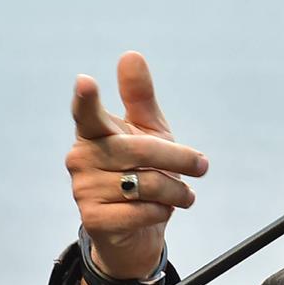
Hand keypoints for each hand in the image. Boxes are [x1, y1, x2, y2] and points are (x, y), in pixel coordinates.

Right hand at [65, 52, 207, 279]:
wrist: (136, 229)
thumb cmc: (143, 171)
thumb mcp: (149, 132)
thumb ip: (139, 97)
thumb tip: (131, 55)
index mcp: (94, 132)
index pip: (87, 113)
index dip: (87, 99)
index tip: (86, 81)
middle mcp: (81, 157)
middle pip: (141, 151)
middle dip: (179, 159)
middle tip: (202, 166)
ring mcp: (83, 189)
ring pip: (147, 183)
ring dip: (176, 191)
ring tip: (181, 195)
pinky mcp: (94, 219)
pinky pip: (143, 211)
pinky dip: (162, 212)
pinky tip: (160, 211)